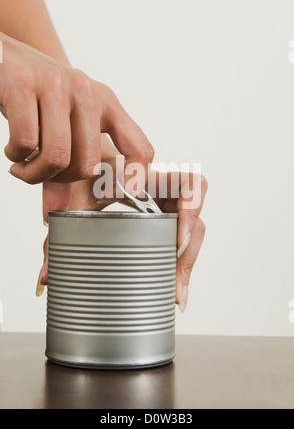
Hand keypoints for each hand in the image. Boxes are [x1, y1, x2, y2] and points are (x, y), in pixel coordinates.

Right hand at [0, 32, 153, 213]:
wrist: (5, 57)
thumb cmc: (38, 97)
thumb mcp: (63, 123)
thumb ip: (66, 163)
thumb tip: (55, 211)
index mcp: (106, 103)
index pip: (139, 146)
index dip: (137, 177)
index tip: (119, 194)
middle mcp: (87, 93)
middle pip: (87, 165)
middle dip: (59, 180)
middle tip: (40, 173)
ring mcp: (57, 86)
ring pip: (57, 157)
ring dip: (33, 174)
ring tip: (22, 166)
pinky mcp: (25, 85)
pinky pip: (26, 143)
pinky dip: (15, 156)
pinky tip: (13, 149)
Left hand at [37, 163, 207, 313]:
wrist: (89, 160)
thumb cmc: (87, 170)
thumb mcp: (75, 196)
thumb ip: (60, 232)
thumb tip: (45, 278)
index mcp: (150, 177)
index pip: (189, 184)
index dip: (191, 211)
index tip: (175, 242)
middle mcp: (165, 191)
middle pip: (195, 218)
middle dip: (188, 252)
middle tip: (175, 282)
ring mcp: (167, 205)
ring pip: (193, 232)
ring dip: (186, 262)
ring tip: (177, 294)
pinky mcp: (164, 218)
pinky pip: (182, 238)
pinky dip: (181, 261)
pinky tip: (176, 286)